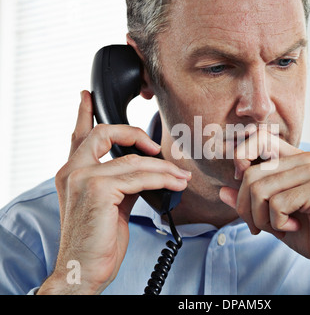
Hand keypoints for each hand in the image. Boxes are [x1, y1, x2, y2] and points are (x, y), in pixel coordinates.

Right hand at [38, 91, 190, 293]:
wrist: (82, 271)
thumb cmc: (95, 242)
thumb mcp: (109, 206)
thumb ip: (122, 183)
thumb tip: (147, 174)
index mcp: (71, 173)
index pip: (78, 136)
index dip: (84, 114)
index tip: (86, 97)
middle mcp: (72, 171)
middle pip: (104, 132)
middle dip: (134, 132)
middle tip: (155, 146)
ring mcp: (83, 178)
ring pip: (133, 160)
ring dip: (163, 168)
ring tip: (180, 177)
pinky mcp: (98, 190)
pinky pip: (140, 176)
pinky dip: (163, 179)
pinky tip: (175, 184)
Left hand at [219, 129, 309, 289]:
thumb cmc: (308, 232)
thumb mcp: (271, 216)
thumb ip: (249, 201)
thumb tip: (222, 191)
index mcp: (293, 159)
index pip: (258, 137)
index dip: (240, 157)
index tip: (241, 183)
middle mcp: (304, 159)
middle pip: (250, 173)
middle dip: (245, 207)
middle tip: (257, 226)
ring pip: (259, 189)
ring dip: (260, 218)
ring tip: (279, 226)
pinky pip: (276, 204)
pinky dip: (277, 223)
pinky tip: (294, 226)